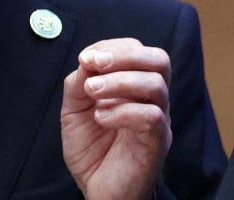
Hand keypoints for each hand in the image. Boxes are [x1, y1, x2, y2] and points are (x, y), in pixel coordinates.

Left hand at [61, 38, 171, 199]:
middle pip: (159, 60)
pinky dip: (123, 111)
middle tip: (95, 63)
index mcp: (136, 85)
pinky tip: (101, 118)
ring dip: (119, 81)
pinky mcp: (158, 142)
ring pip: (156, 85)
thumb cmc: (92, 150)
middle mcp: (152, 98)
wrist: (99, 191)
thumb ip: (79, 83)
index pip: (138, 50)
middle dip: (124, 55)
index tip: (86, 57)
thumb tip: (87, 60)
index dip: (112, 47)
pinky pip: (152, 116)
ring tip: (92, 92)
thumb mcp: (75, 110)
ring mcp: (159, 119)